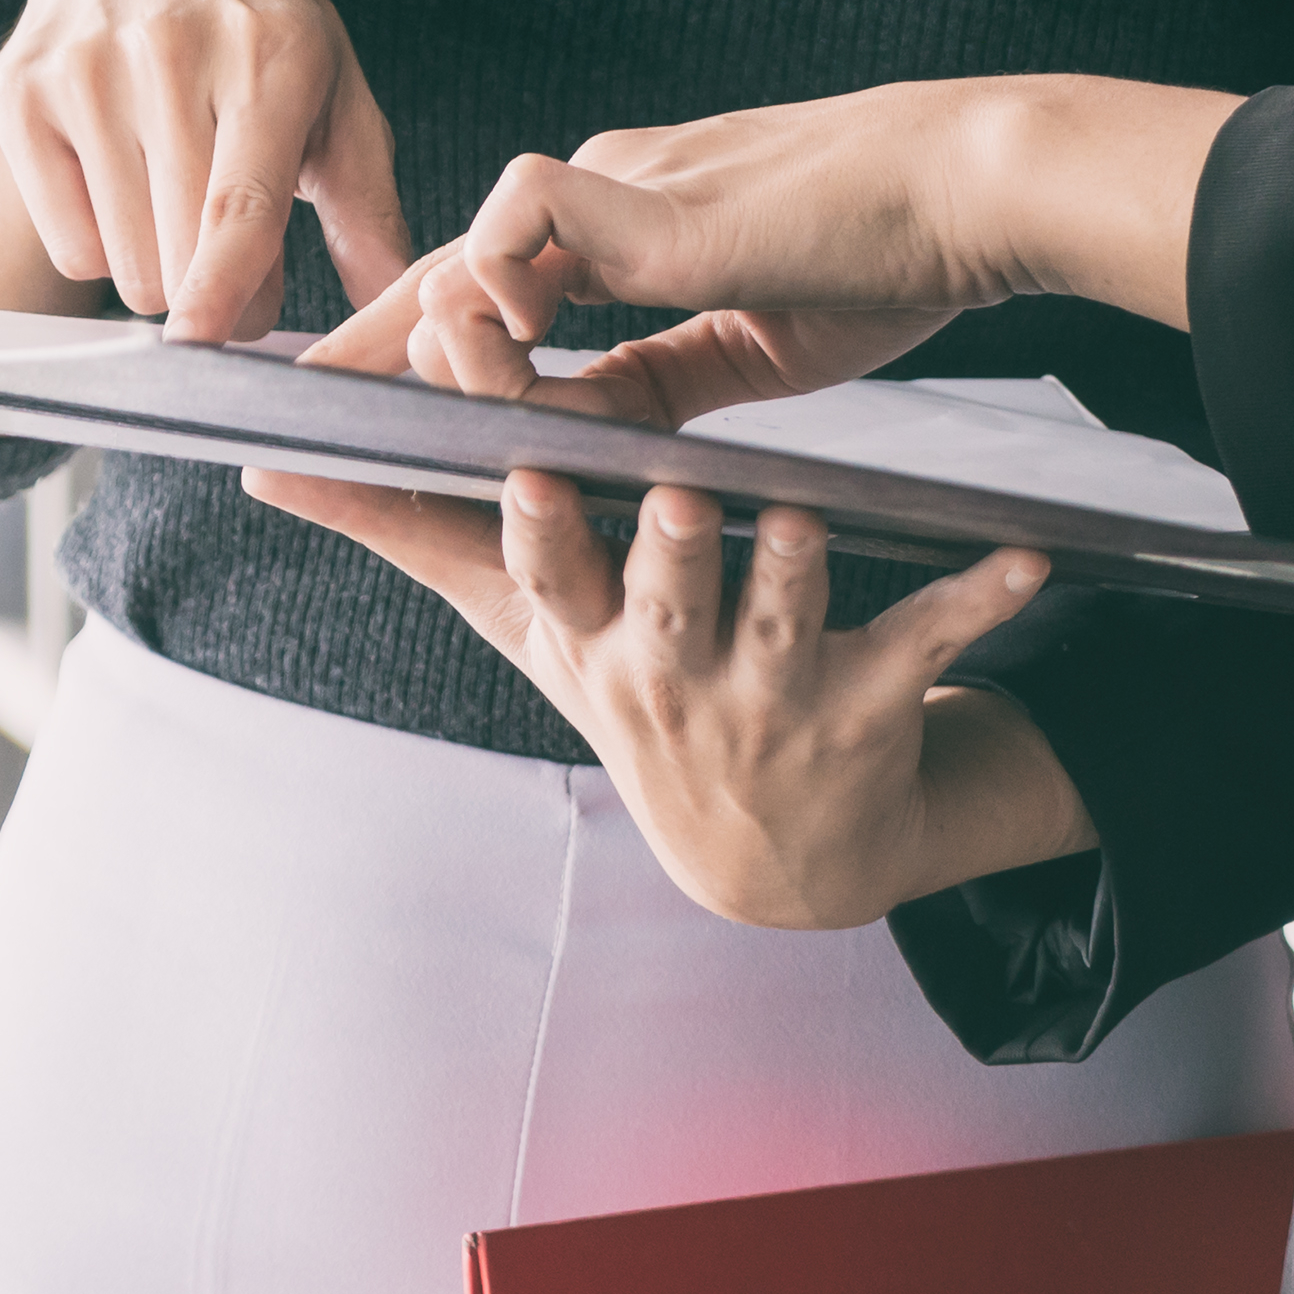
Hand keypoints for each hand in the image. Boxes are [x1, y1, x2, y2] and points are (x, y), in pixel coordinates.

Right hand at [0, 0, 410, 340]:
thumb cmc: (262, 33)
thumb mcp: (334, 92)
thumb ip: (366, 203)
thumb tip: (394, 302)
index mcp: (270, 50)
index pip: (239, 196)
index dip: (223, 281)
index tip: (202, 342)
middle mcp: (171, 48)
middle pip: (179, 250)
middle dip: (219, 292)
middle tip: (238, 255)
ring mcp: (86, 67)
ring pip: (123, 259)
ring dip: (162, 270)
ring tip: (181, 203)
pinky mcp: (23, 94)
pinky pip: (69, 243)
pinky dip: (104, 244)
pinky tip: (125, 182)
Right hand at [239, 461, 1093, 928]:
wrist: (771, 858)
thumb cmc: (629, 690)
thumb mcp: (519, 628)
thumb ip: (405, 531)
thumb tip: (265, 461)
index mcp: (583, 635)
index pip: (541, 560)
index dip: (528, 504)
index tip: (513, 435)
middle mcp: (669, 672)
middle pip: (664, 596)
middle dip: (663, 551)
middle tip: (670, 489)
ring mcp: (770, 693)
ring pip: (785, 612)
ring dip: (798, 568)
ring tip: (807, 515)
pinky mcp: (867, 700)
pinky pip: (927, 639)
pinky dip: (978, 597)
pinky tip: (1028, 556)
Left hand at [382, 74, 1239, 371]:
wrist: (967, 190)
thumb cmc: (889, 256)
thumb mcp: (756, 347)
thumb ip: (665, 379)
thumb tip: (587, 432)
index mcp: (633, 226)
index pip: (498, 292)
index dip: (427, 350)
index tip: (362, 410)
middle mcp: (607, 195)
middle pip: (453, 272)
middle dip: (368, 345)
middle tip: (285, 412)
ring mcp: (619, 187)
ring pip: (467, 256)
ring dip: (405, 334)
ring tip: (336, 400)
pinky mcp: (643, 198)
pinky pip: (518, 224)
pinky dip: (488, 283)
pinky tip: (488, 343)